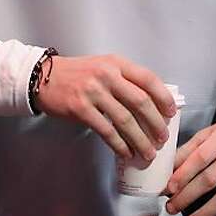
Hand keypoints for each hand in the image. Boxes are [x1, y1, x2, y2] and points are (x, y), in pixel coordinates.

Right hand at [35, 54, 175, 160]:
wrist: (44, 78)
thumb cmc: (79, 74)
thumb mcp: (105, 66)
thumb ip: (125, 80)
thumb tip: (152, 104)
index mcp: (117, 63)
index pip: (148, 79)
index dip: (163, 97)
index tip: (171, 112)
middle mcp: (107, 75)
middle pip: (140, 102)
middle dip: (155, 123)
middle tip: (162, 138)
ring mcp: (93, 92)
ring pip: (125, 120)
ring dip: (139, 139)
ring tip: (148, 152)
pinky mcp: (81, 109)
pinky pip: (106, 131)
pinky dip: (119, 144)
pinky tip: (126, 152)